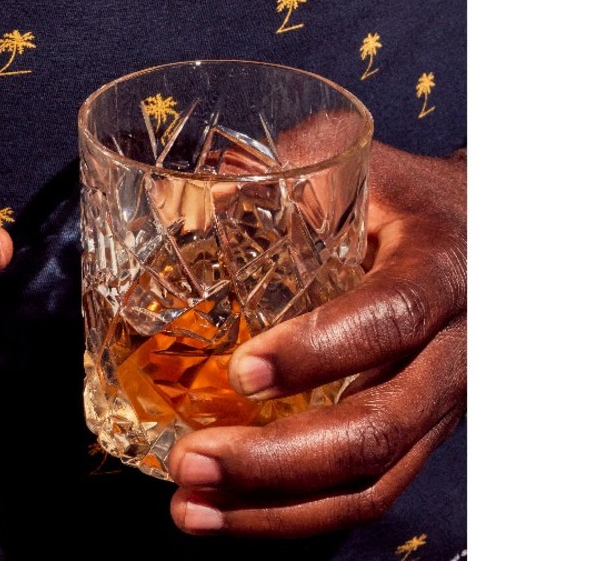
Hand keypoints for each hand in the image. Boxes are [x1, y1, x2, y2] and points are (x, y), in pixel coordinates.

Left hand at [167, 141, 465, 536]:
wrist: (483, 233)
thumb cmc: (407, 193)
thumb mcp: (359, 158)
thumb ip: (284, 163)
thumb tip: (193, 183)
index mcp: (439, 270)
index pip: (391, 319)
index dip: (321, 351)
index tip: (242, 371)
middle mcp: (452, 351)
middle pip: (380, 426)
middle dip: (279, 457)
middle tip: (191, 459)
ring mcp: (439, 405)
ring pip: (374, 479)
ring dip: (277, 507)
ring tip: (190, 507)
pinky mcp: (418, 435)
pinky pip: (367, 492)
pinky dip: (295, 515)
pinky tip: (228, 513)